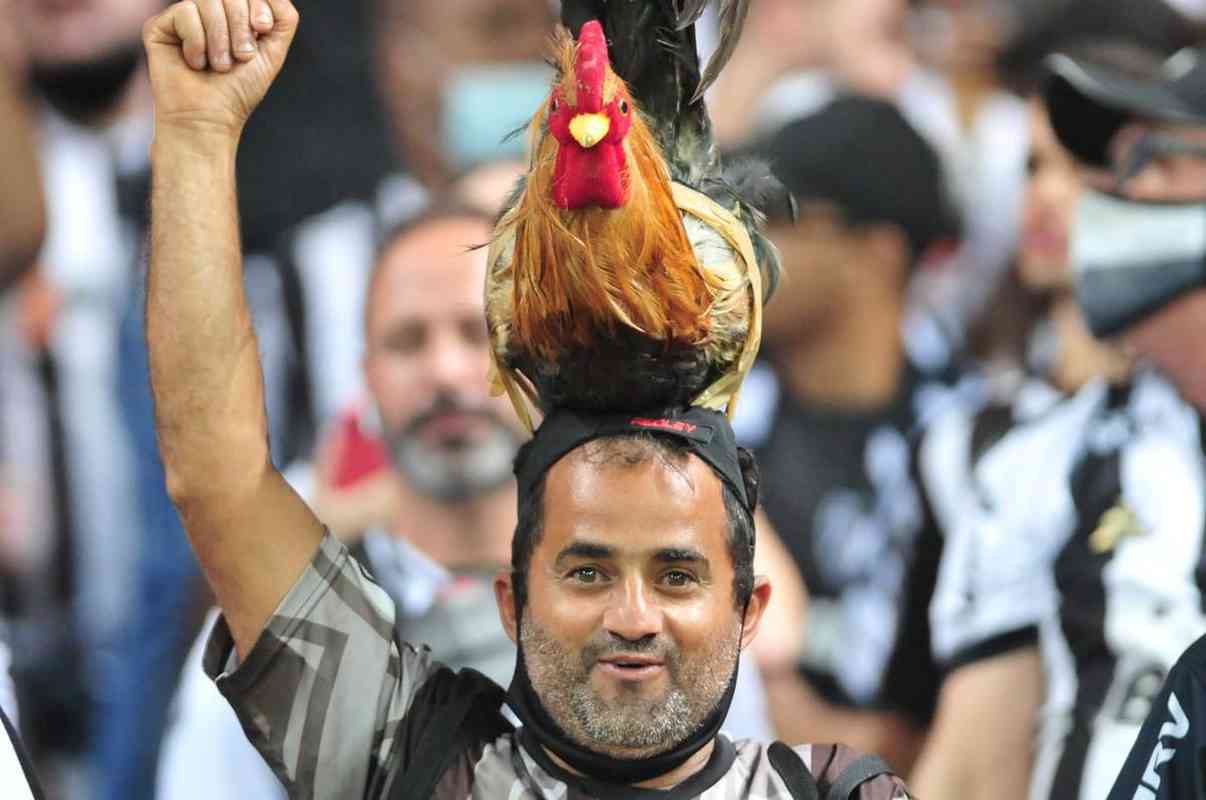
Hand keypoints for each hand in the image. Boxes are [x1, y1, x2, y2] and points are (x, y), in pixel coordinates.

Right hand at [143, 0, 298, 137]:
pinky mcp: (160, 26)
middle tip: (241, 57)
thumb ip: (283, 18)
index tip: (262, 31)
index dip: (259, 7)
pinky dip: (197, 42)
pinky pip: (185, 12)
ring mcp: (184, 18)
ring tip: (219, 65)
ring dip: (220, 38)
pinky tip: (195, 63)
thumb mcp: (273, 52)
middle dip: (241, 26)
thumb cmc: (239, 89)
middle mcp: (209, 13)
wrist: (210, 117)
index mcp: (234, 16)